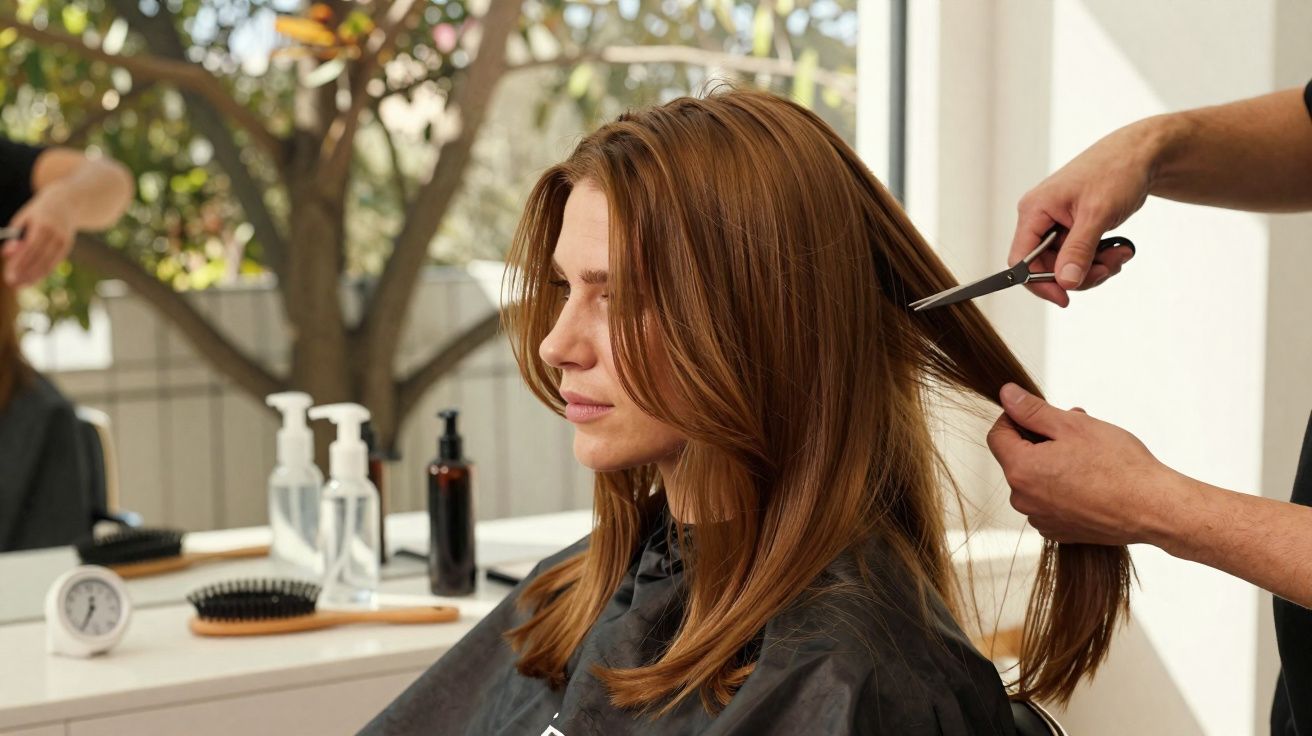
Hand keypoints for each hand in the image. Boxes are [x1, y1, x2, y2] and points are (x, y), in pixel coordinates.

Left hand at [3, 186, 76, 286]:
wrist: (67, 203)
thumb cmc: (39, 211)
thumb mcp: (24, 218)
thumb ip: (15, 235)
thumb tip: (6, 254)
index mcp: (42, 225)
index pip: (28, 249)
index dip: (18, 263)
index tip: (8, 274)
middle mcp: (55, 234)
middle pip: (38, 258)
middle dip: (24, 272)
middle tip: (12, 283)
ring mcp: (63, 241)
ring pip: (47, 263)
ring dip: (33, 276)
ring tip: (21, 286)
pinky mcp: (67, 246)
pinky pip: (54, 263)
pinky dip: (43, 272)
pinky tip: (33, 279)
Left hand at [986, 383, 1179, 545]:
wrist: (1154, 508)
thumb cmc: (1119, 467)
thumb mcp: (1072, 426)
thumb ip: (1032, 411)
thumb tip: (1006, 395)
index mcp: (1021, 471)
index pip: (997, 435)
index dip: (1015, 418)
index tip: (1039, 413)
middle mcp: (1024, 500)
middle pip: (1018, 457)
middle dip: (1041, 438)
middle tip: (1075, 426)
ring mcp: (1041, 518)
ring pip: (1036, 479)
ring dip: (1054, 461)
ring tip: (1089, 452)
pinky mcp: (1060, 530)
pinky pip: (1051, 501)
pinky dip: (1064, 486)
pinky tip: (1091, 478)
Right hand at [1009, 121, 1158, 306]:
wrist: (1139, 155)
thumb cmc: (1115, 171)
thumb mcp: (1096, 214)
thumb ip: (1078, 251)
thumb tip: (1065, 282)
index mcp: (1035, 210)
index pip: (1021, 259)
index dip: (1038, 281)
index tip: (1063, 297)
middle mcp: (1040, 218)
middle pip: (1045, 266)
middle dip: (1077, 274)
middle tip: (1106, 269)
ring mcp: (1057, 224)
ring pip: (1065, 265)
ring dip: (1094, 268)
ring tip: (1119, 254)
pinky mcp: (1073, 228)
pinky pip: (1078, 257)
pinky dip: (1099, 260)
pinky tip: (1118, 249)